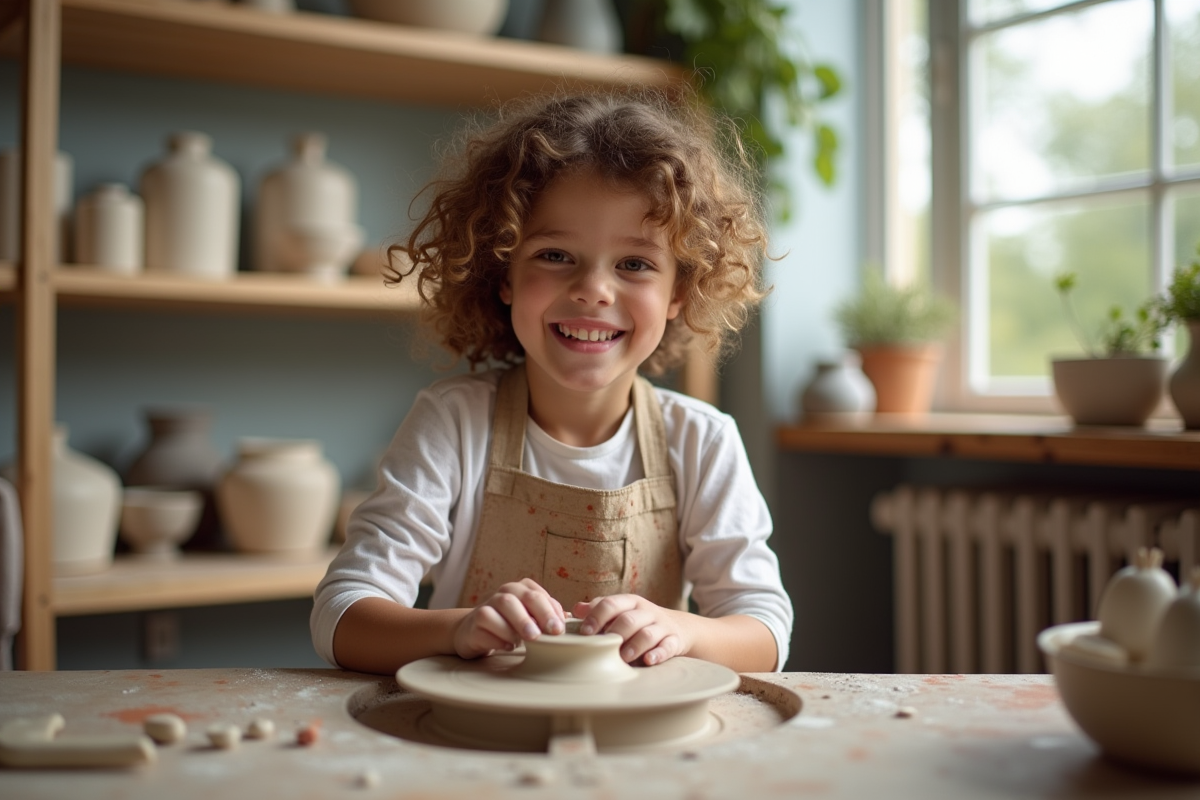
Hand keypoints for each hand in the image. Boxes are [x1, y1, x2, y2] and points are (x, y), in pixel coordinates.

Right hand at [453, 579, 565, 658]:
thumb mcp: (529, 620)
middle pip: (524, 596)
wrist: (474, 631)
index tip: (560, 628)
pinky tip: (508, 646)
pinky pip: (486, 623)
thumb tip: (569, 620)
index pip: (539, 595)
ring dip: (519, 622)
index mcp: (522, 589)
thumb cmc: (508, 625)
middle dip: (540, 613)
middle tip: (551, 632)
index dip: (552, 611)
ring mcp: (488, 604)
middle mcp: (505, 592)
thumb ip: (547, 617)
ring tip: (529, 640)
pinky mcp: (474, 621)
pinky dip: (499, 636)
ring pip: (504, 604)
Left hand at [572, 595, 690, 665]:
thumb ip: (598, 610)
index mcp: (629, 602)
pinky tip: (648, 661)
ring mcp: (661, 626)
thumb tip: (573, 610)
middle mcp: (646, 611)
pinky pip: (667, 647)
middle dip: (615, 634)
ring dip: (634, 646)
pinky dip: (658, 654)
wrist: (676, 627)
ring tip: (623, 658)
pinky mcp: (674, 641)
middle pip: (629, 619)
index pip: (611, 604)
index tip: (585, 632)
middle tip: (603, 648)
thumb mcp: (620, 611)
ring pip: (648, 634)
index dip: (596, 617)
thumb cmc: (638, 621)